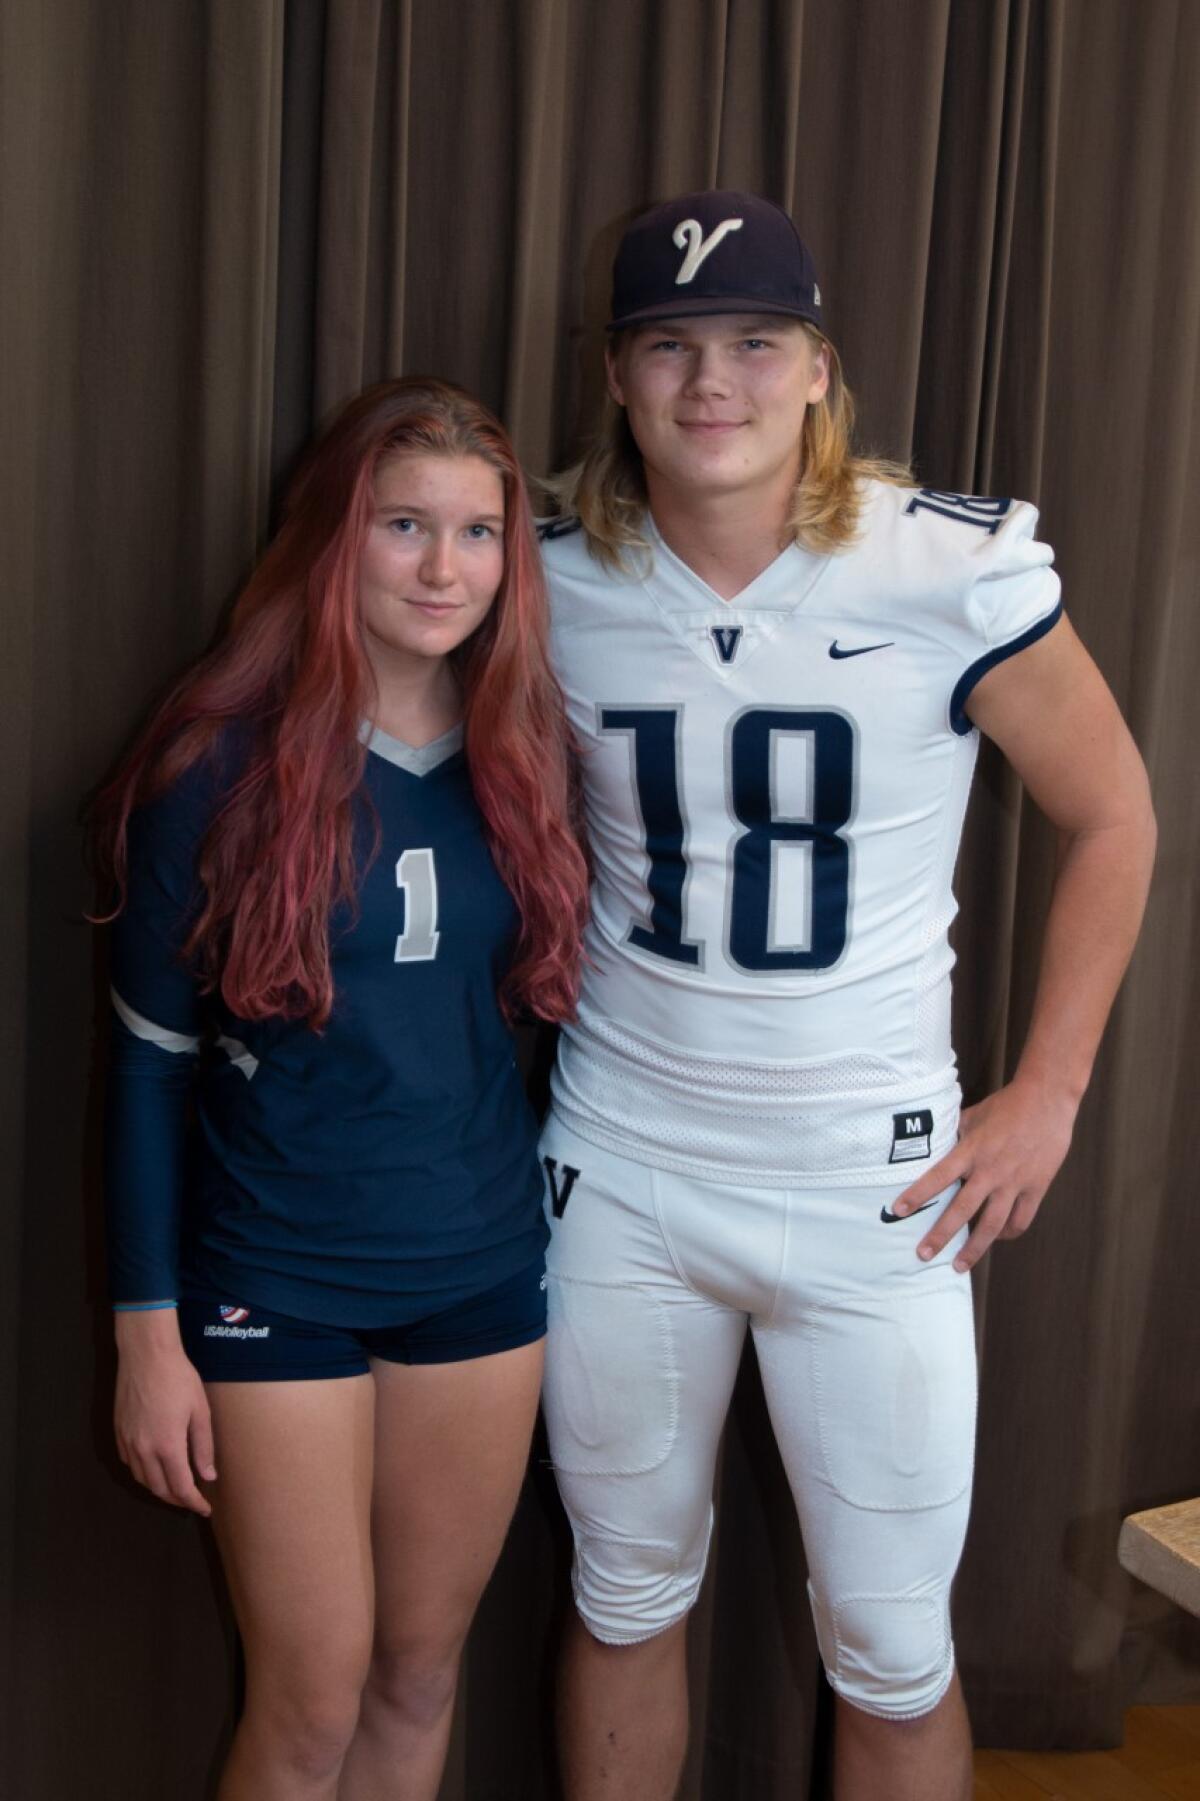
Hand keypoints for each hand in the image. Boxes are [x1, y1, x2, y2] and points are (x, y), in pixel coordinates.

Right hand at [114, 1311, 215, 1516]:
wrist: (146, 1355)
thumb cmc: (178, 1378)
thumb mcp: (200, 1411)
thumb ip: (203, 1447)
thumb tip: (208, 1476)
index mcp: (167, 1446)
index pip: (181, 1487)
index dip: (193, 1502)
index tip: (205, 1509)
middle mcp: (143, 1450)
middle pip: (159, 1489)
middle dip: (177, 1500)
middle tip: (192, 1501)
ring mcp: (128, 1443)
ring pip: (142, 1480)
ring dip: (159, 1490)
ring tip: (175, 1489)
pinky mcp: (118, 1433)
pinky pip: (130, 1465)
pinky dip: (143, 1474)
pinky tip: (154, 1469)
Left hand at [891, 1079, 1077, 1273]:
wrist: (1048, 1100)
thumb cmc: (1007, 1105)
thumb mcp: (974, 1115)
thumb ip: (954, 1132)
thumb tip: (932, 1141)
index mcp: (972, 1150)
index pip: (938, 1176)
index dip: (918, 1194)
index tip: (898, 1210)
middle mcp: (991, 1170)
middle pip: (962, 1210)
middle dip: (941, 1234)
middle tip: (923, 1254)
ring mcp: (1015, 1182)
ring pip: (992, 1224)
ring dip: (974, 1248)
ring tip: (959, 1265)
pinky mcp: (1036, 1187)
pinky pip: (1020, 1219)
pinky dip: (1007, 1233)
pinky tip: (996, 1239)